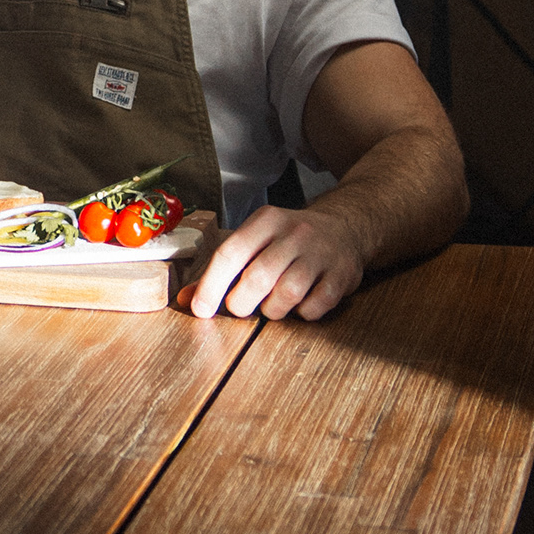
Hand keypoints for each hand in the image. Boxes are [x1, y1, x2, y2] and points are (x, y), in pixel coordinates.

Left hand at [178, 202, 365, 320]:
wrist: (345, 228)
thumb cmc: (290, 239)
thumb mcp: (257, 239)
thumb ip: (223, 268)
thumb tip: (188, 299)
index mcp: (266, 220)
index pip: (231, 252)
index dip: (211, 284)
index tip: (200, 309)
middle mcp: (294, 233)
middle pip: (258, 276)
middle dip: (242, 302)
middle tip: (239, 308)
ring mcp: (320, 253)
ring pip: (288, 293)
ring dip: (273, 310)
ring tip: (271, 306)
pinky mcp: (342, 274)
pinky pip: (316, 305)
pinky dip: (303, 313)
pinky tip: (300, 305)